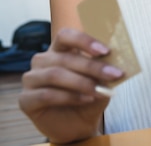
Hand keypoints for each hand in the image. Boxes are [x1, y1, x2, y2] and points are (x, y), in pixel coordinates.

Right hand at [18, 27, 123, 143]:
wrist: (78, 124)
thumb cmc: (89, 96)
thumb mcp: (101, 81)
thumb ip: (104, 71)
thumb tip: (115, 63)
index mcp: (59, 50)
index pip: (66, 36)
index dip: (84, 41)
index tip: (106, 51)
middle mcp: (43, 60)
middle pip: (65, 58)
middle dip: (93, 67)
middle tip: (114, 74)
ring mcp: (31, 79)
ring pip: (55, 74)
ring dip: (82, 82)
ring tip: (100, 91)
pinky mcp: (25, 99)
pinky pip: (47, 94)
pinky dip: (70, 97)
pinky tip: (86, 100)